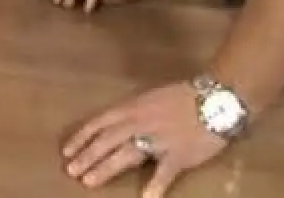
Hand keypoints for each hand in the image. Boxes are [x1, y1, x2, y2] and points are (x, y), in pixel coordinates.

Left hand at [62, 81, 227, 197]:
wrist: (217, 97)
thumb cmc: (184, 97)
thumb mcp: (151, 99)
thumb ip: (133, 114)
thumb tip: (114, 128)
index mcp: (133, 107)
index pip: (99, 123)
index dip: (81, 138)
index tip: (67, 151)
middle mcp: (141, 122)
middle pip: (107, 141)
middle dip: (87, 156)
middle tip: (72, 171)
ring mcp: (159, 139)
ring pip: (126, 155)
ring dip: (106, 168)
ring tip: (90, 182)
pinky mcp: (178, 154)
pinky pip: (164, 172)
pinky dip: (154, 187)